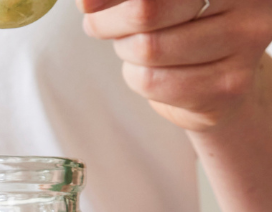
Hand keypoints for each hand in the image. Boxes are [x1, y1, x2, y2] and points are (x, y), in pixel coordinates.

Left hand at [79, 0, 271, 130]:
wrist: (218, 84)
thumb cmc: (182, 28)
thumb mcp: (157, 0)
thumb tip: (86, 2)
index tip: (85, 4)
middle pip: (147, 9)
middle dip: (111, 22)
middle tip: (98, 25)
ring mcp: (244, 40)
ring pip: (147, 49)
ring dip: (127, 53)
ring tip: (138, 49)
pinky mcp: (228, 85)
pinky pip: (153, 82)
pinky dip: (137, 78)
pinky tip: (152, 72)